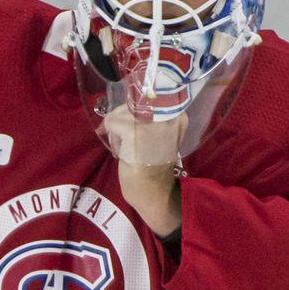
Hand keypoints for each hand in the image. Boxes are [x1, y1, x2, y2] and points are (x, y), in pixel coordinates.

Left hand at [103, 108, 183, 235]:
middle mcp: (167, 115)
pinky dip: (112, 137)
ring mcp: (151, 124)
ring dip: (116, 130)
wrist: (154, 193)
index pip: (147, 96)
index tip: (131, 126)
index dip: (134, 109)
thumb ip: (149, 118)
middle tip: (124, 141)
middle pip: (132, 104)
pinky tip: (120, 152)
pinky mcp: (134, 134)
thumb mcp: (158, 135)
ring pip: (120, 113)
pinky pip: (112, 123)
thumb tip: (125, 104)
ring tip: (124, 148)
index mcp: (177, 114)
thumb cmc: (153, 165)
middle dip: (122, 120)